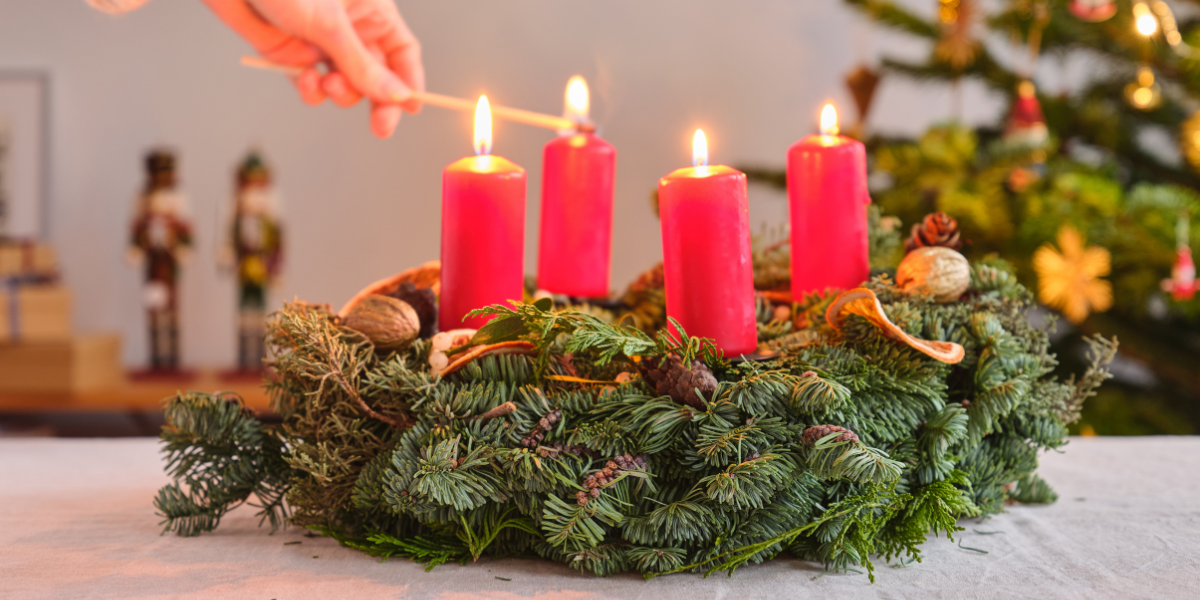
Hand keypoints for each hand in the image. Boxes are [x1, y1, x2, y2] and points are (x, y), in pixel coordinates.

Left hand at [201, 0, 424, 137]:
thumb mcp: (331, 26)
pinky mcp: (294, 57)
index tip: (412, 107)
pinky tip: (304, 80)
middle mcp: (350, 30)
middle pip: (378, 76)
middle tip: (380, 125)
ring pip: (345, 86)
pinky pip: (313, 88)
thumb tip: (398, 97)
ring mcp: (322, 46)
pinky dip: (311, 92)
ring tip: (327, 84)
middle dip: (378, 100)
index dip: (409, 79)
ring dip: (340, 93)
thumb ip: (363, 66)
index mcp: (370, 12)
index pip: (401, 51)